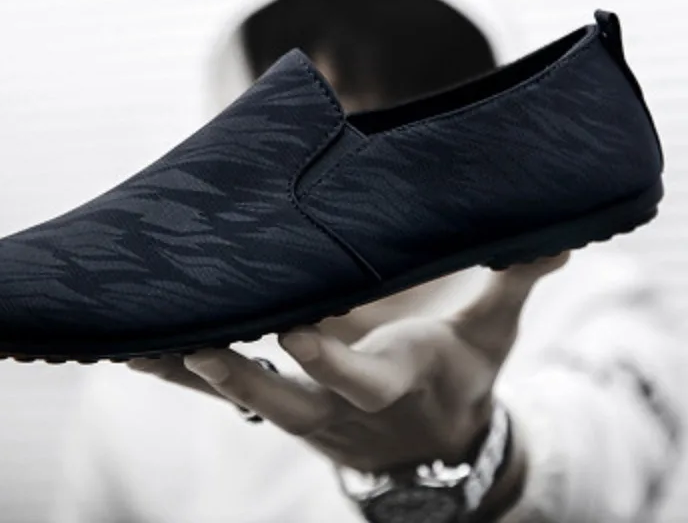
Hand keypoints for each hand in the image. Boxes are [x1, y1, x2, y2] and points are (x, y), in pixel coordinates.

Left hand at [130, 253, 568, 516]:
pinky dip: (177, 369)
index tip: (296, 327)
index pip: (354, 379)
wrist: (432, 448)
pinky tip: (134, 346)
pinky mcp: (276, 401)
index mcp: (390, 386)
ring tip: (132, 337)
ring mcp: (298, 410)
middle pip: (278, 399)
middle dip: (235, 374)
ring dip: (186, 369)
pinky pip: (218, 389)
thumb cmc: (460, 380)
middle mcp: (334, 408)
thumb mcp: (490, 336)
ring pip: (234, 396)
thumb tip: (555, 240)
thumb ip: (512, 285)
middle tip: (192, 340)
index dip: (326, 357)